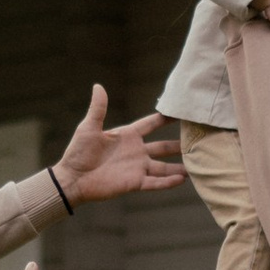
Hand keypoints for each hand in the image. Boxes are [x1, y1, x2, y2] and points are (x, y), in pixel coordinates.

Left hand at [50, 84, 183, 208]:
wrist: (72, 179)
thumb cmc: (78, 152)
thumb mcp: (89, 128)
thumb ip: (98, 108)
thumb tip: (98, 86)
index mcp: (127, 135)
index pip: (150, 124)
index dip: (165, 118)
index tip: (181, 112)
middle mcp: (136, 151)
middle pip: (162, 146)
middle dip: (179, 144)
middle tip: (197, 139)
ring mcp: (136, 167)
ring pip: (163, 167)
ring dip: (178, 166)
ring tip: (196, 165)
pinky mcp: (134, 183)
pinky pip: (154, 182)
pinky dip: (168, 182)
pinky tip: (182, 180)